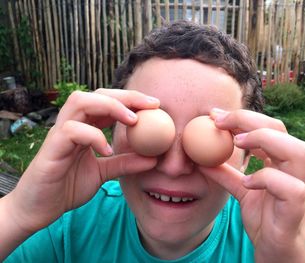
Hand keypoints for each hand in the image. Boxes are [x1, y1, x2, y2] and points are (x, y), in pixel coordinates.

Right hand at [5, 89, 158, 233]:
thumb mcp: (104, 174)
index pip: (108, 102)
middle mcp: (72, 124)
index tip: (156, 105)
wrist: (39, 209)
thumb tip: (153, 160)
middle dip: (126, 96)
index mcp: (84, 127)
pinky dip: (93, 136)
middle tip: (151, 105)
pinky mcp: (51, 148)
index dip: (131, 99)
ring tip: (132, 121)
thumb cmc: (68, 186)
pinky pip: (71, 131)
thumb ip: (124, 163)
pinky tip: (107, 151)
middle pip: (97, 94)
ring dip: (110, 107)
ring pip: (80, 102)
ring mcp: (59, 133)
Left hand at [200, 109, 304, 261]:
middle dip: (250, 120)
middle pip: (282, 131)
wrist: (281, 254)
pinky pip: (292, 189)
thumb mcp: (242, 192)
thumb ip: (226, 175)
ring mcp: (299, 190)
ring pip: (299, 153)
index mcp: (282, 163)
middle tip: (220, 122)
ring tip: (238, 144)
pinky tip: (248, 183)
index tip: (214, 115)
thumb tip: (201, 160)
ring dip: (265, 142)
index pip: (269, 127)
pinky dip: (268, 180)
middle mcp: (293, 171)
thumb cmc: (266, 219)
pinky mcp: (295, 213)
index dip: (242, 118)